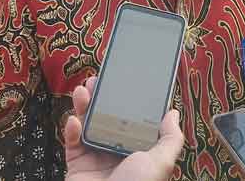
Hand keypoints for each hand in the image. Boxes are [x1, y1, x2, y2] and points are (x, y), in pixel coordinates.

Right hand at [64, 77, 183, 180]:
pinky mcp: (76, 165)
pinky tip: (74, 121)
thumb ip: (171, 139)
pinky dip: (71, 128)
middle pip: (107, 118)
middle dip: (102, 97)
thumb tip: (173, 113)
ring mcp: (95, 158)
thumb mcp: (161, 162)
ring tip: (82, 90)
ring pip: (87, 125)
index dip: (128, 100)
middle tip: (98, 79)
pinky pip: (71, 142)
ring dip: (83, 106)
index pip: (133, 119)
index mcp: (139, 151)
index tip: (124, 81)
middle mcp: (117, 152)